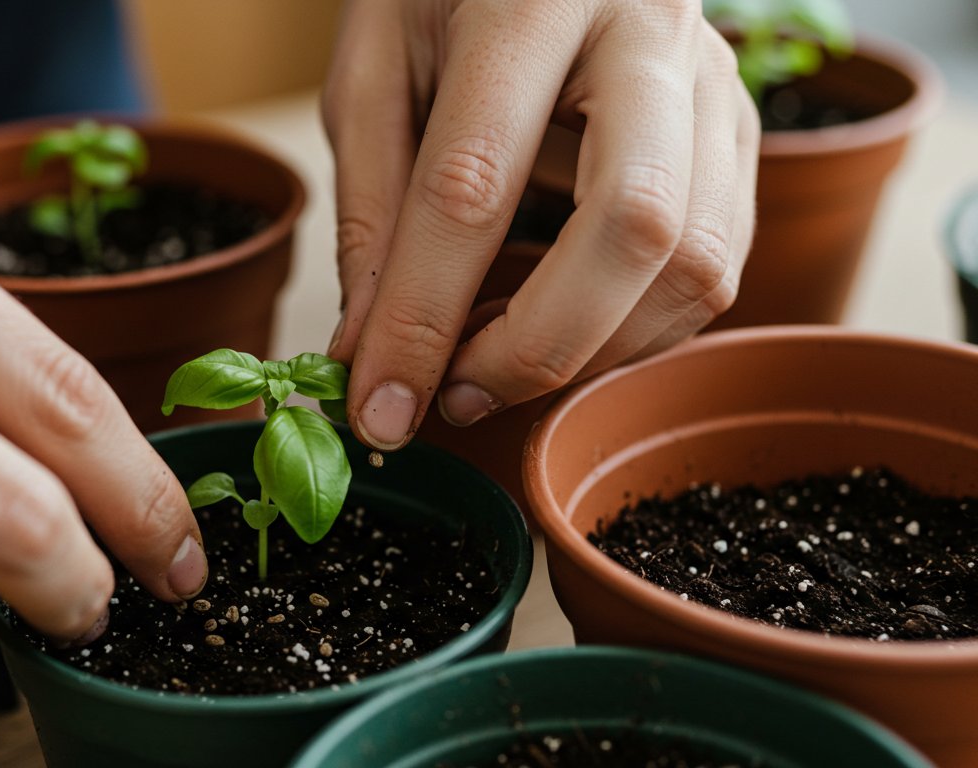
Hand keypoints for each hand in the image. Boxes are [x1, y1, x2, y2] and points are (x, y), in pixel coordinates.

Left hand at [323, 0, 758, 448]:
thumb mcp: (375, 70)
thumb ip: (371, 209)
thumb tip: (367, 355)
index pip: (475, 182)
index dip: (422, 315)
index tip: (379, 407)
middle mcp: (648, 30)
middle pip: (632, 227)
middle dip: (537, 348)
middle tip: (455, 397)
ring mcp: (714, 80)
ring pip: (696, 260)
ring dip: (592, 352)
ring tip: (495, 369)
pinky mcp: (742, 127)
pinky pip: (718, 262)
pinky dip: (636, 329)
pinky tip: (563, 331)